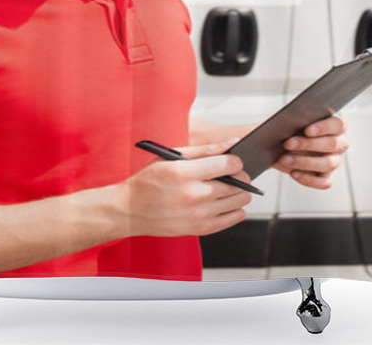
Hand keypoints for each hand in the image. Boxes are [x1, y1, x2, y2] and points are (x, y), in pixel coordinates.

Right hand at [121, 140, 252, 237]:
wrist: (130, 209)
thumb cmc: (149, 180)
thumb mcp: (172, 156)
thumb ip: (204, 149)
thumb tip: (232, 142)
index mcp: (185, 172)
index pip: (227, 164)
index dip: (236, 160)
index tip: (234, 161)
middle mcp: (193, 194)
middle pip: (236, 184)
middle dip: (241, 176)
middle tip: (236, 174)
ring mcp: (197, 214)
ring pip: (237, 202)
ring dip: (241, 193)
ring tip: (234, 188)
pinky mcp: (198, 229)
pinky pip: (230, 220)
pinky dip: (236, 211)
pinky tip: (231, 204)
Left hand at [273, 116, 348, 189]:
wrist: (283, 146)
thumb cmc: (291, 129)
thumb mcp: (292, 123)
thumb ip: (296, 122)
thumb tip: (290, 128)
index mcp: (335, 126)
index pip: (338, 125)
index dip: (324, 127)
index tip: (307, 130)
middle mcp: (338, 144)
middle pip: (332, 144)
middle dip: (308, 144)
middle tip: (288, 144)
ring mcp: (334, 161)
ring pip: (328, 164)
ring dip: (304, 162)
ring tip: (285, 159)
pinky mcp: (326, 177)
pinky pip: (323, 182)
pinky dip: (308, 179)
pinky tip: (293, 173)